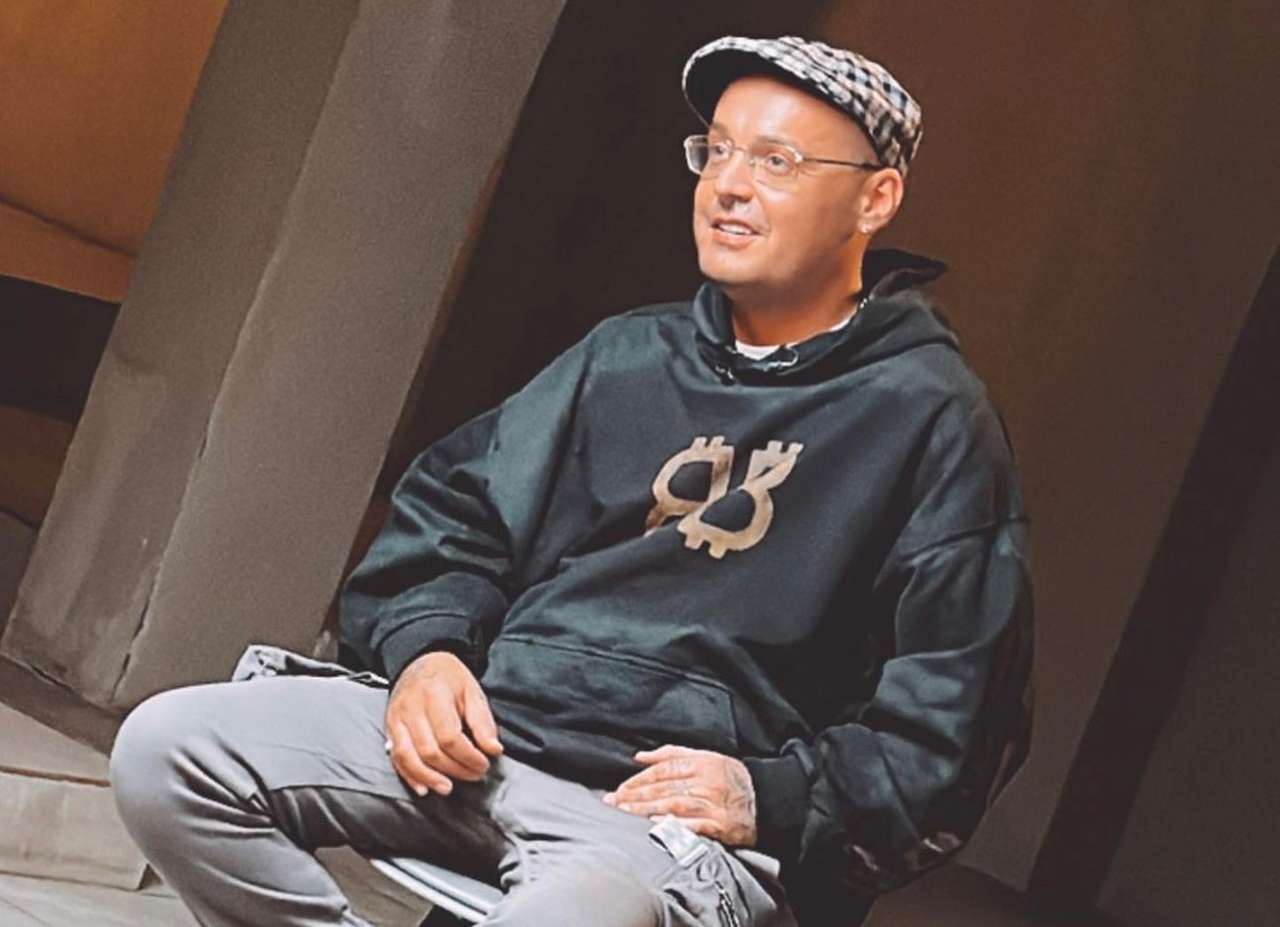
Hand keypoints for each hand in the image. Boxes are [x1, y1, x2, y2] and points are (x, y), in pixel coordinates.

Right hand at [384, 651, 501, 796]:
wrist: (420, 662)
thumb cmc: (449, 678)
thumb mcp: (472, 691)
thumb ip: (483, 722)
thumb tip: (493, 750)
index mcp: (434, 695)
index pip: (450, 737)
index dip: (468, 756)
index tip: (483, 764)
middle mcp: (411, 708)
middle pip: (430, 750)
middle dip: (454, 769)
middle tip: (473, 775)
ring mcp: (396, 719)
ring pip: (409, 757)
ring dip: (429, 778)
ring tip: (447, 788)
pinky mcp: (389, 728)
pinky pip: (396, 757)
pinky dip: (409, 775)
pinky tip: (423, 787)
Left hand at [603, 744, 757, 846]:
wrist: (768, 801)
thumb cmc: (731, 779)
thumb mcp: (706, 758)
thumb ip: (672, 755)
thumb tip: (639, 757)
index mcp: (703, 762)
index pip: (663, 769)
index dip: (639, 779)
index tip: (620, 789)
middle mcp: (708, 781)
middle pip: (665, 788)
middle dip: (635, 796)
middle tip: (613, 804)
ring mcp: (715, 804)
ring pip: (674, 805)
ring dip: (647, 810)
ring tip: (626, 815)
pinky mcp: (722, 826)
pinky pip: (695, 826)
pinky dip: (674, 826)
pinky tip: (656, 826)